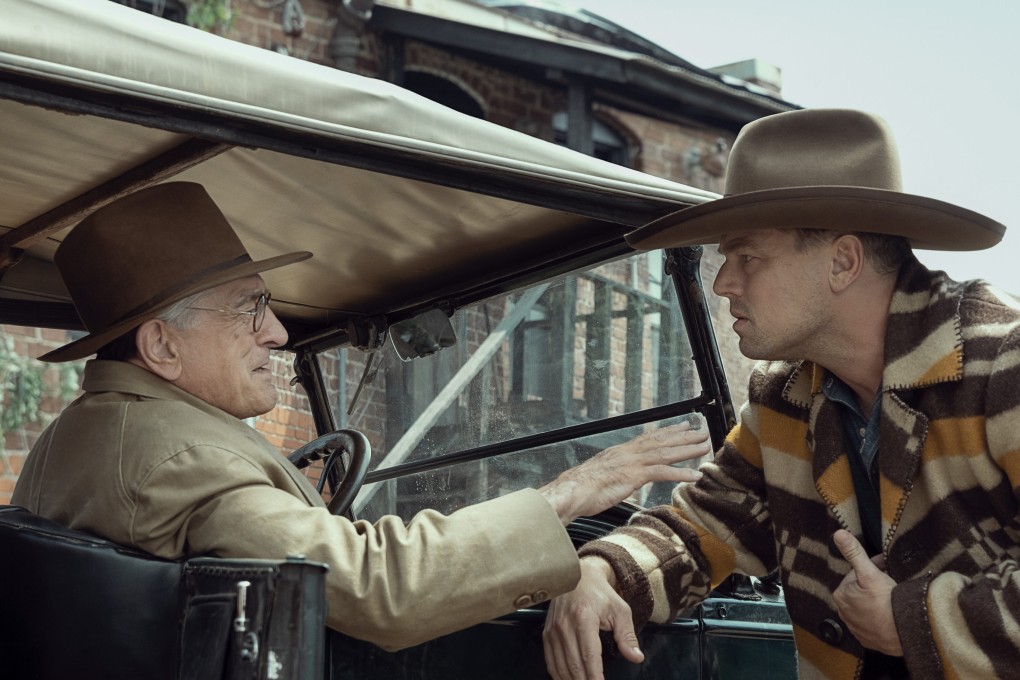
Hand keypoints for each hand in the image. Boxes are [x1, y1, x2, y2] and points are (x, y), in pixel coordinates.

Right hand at [538, 422, 709, 524]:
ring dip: (688, 450)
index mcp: (621, 452)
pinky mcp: (633, 476)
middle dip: (684, 436)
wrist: (571, 491)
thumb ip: (616, 474)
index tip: (683, 426)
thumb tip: (623, 479)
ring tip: (705, 446)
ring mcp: (631, 463)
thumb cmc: (582, 488)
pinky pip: (662, 472)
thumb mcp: (602, 476)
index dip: (668, 431)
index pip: (649, 438)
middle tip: (702, 431)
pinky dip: (681, 473)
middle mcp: (628, 453)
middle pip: (661, 441)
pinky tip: (695, 475)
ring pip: (665, 453)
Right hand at [544, 558, 641, 679]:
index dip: (595, 678)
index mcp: (584, 618)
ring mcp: (553, 630)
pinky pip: (550, 661)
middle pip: (574, 666)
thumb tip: (636, 657)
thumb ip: (627, 636)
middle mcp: (565, 625)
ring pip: (561, 667)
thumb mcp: (620, 610)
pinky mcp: (547, 633)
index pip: (589, 657)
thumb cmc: (600, 593)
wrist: (579, 576)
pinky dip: (559, 675)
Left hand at [832, 529, 902, 655]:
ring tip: (891, 600)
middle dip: (872, 585)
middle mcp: (843, 612)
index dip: (870, 569)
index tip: (883, 567)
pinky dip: (879, 618)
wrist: (905, 632)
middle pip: (860, 591)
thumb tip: (839, 534)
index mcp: (840, 595)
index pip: (855, 575)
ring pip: (866, 607)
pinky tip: (889, 615)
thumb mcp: (869, 573)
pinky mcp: (868, 639)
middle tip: (889, 583)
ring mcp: (855, 627)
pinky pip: (872, 624)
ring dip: (875, 601)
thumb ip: (854, 552)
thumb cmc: (886, 602)